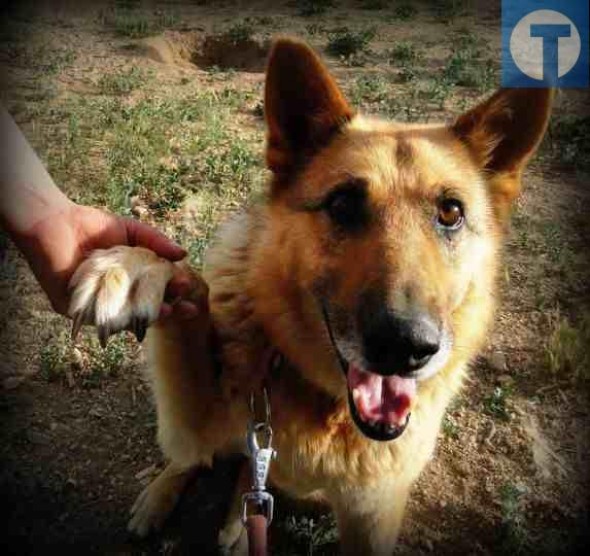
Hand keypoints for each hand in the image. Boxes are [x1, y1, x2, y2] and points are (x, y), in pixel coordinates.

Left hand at [12, 200, 198, 318]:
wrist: (54, 223)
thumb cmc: (93, 226)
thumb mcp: (133, 232)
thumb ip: (157, 242)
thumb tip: (184, 255)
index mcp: (130, 281)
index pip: (157, 293)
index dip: (176, 294)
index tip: (191, 290)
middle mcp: (115, 296)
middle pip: (146, 311)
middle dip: (171, 311)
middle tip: (189, 309)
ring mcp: (96, 305)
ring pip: (126, 319)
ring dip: (149, 318)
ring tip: (168, 311)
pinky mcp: (75, 309)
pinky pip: (98, 318)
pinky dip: (116, 316)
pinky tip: (134, 313)